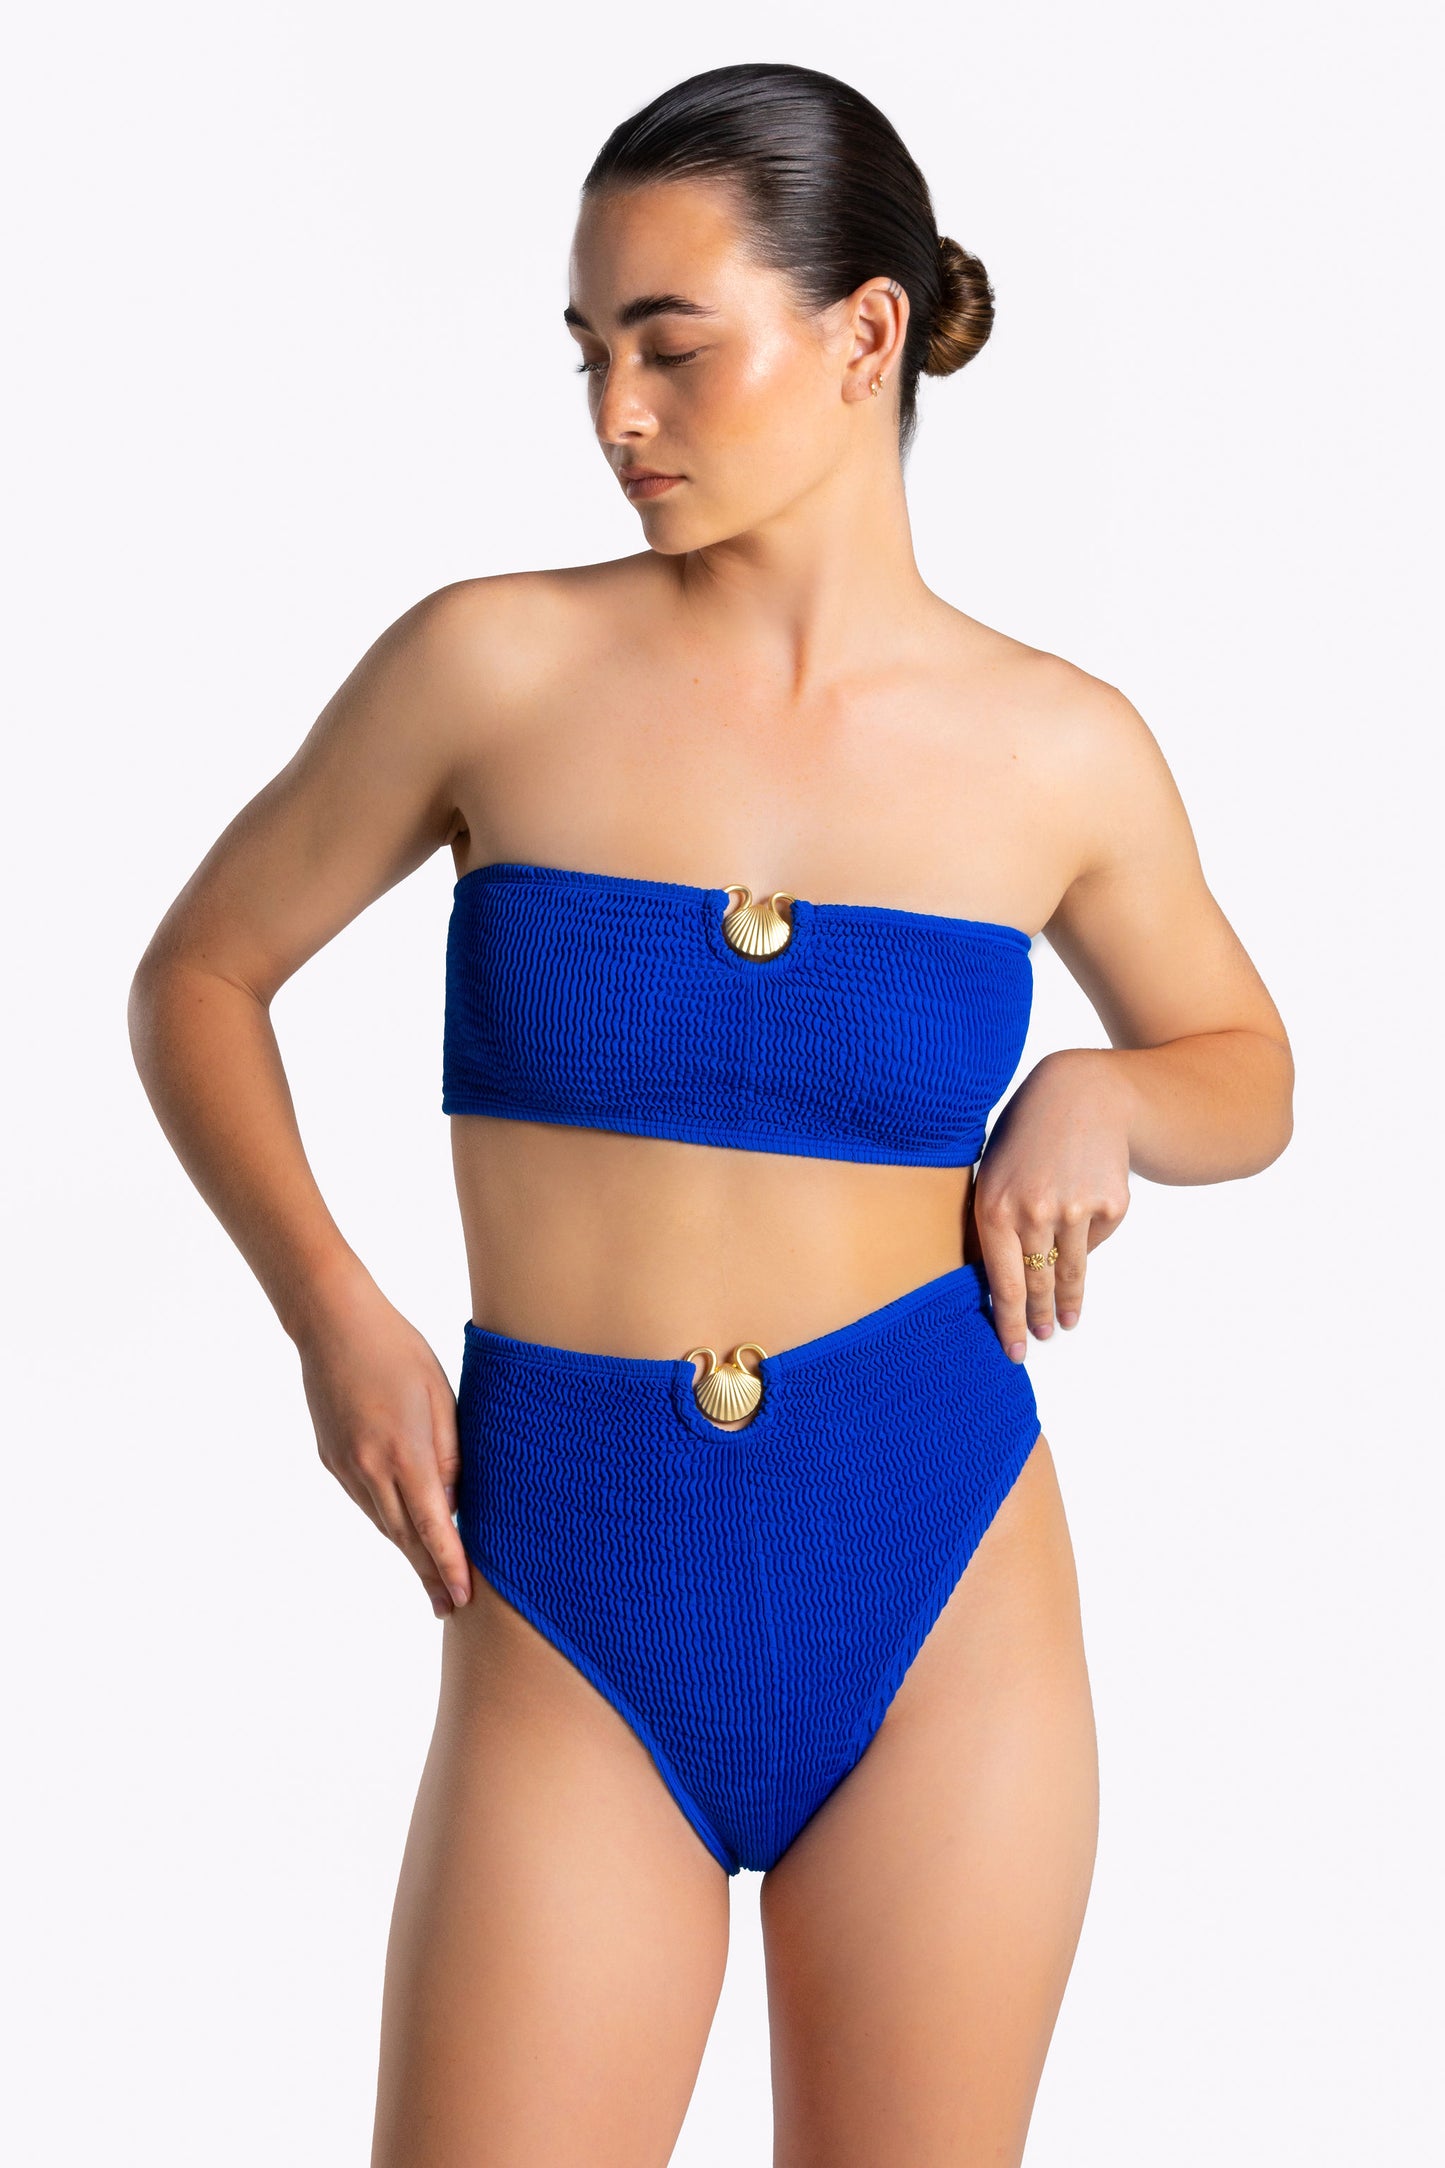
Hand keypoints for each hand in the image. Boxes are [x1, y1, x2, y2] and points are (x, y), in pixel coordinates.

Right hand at [293, 1272, 469, 1618]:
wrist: (333, 1324)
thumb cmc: (399, 1351)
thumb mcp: (441, 1397)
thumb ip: (450, 1453)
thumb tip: (454, 1501)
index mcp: (405, 1453)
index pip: (434, 1526)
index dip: (448, 1565)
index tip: (463, 1597)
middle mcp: (371, 1469)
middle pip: (404, 1537)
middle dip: (428, 1574)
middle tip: (448, 1608)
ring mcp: (346, 1467)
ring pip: (382, 1522)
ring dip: (407, 1552)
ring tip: (431, 1579)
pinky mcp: (331, 1459)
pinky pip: (364, 1500)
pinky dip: (386, 1520)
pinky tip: (401, 1530)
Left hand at [966, 1049, 1132, 1363]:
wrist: (1082, 1095)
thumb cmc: (1026, 1136)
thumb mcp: (994, 1172)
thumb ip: (994, 1223)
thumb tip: (998, 1281)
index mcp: (994, 1207)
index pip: (1003, 1283)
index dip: (1009, 1323)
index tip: (1014, 1352)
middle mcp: (1033, 1212)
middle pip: (1037, 1284)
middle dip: (1037, 1318)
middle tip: (1040, 1338)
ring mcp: (1076, 1209)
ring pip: (1069, 1271)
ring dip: (1067, 1302)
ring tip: (1066, 1321)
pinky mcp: (1111, 1205)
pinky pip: (1094, 1241)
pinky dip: (1087, 1244)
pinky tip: (1081, 1230)